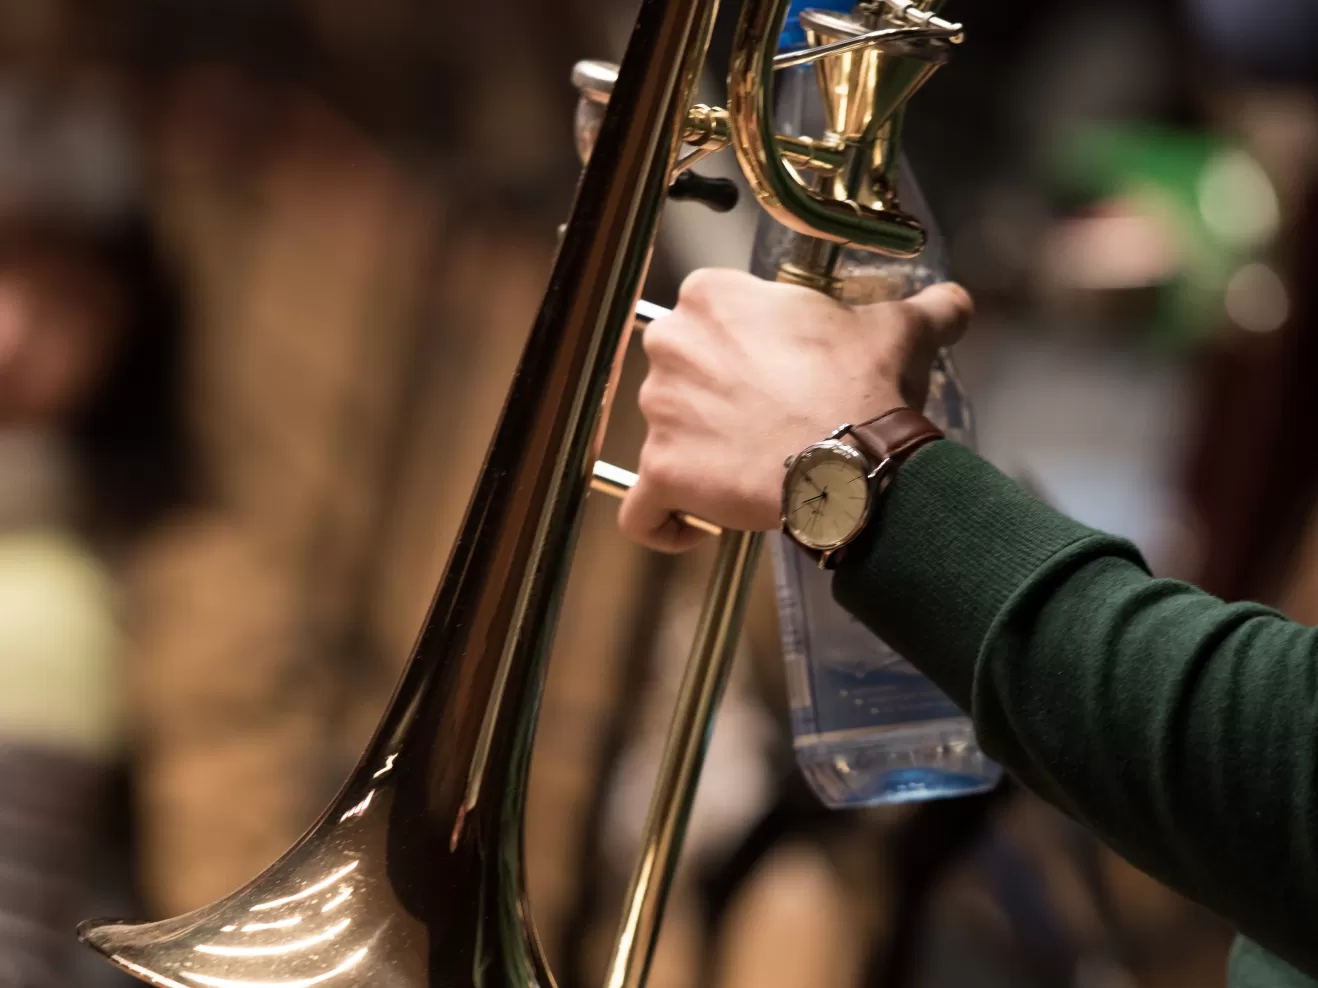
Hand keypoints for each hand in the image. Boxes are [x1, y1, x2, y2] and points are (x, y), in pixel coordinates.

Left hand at [618, 268, 973, 551]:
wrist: (853, 462)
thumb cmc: (865, 389)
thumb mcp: (899, 331)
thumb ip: (923, 309)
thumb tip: (954, 302)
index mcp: (711, 297)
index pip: (707, 318)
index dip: (738, 346)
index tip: (771, 369)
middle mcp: (671, 346)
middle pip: (678, 373)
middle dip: (711, 397)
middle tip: (761, 419)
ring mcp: (657, 413)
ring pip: (661, 435)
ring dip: (696, 453)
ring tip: (748, 470)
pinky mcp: (659, 473)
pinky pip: (640, 509)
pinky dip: (660, 520)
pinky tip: (691, 526)